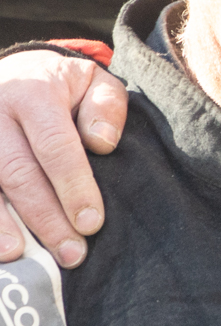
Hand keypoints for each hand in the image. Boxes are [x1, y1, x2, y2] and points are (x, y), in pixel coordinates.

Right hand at [0, 51, 126, 265]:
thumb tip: (102, 143)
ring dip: (1, 224)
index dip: (73, 186)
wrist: (14, 70)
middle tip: (71, 253)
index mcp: (33, 92)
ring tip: (21, 255)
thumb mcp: (92, 81)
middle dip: (45, 217)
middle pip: (17, 171)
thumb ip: (106, 107)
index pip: (54, 145)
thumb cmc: (61, 85)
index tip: (91, 223)